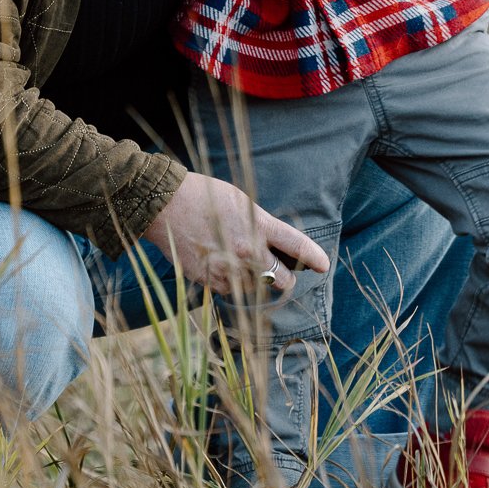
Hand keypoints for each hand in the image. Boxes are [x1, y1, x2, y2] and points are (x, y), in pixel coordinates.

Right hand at [141, 172, 330, 300]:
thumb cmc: (203, 196)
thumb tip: (274, 246)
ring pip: (257, 289)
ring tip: (240, 262)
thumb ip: (260, 225)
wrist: (164, 205)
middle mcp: (247, 251)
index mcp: (258, 226)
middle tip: (280, 272)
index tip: (323, 266)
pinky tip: (221, 264)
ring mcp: (228, 269)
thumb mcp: (241, 202)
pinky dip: (232, 283)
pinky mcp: (209, 281)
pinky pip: (231, 291)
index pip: (296, 246)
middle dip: (285, 278)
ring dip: (256, 281)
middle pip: (283, 281)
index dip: (314, 258)